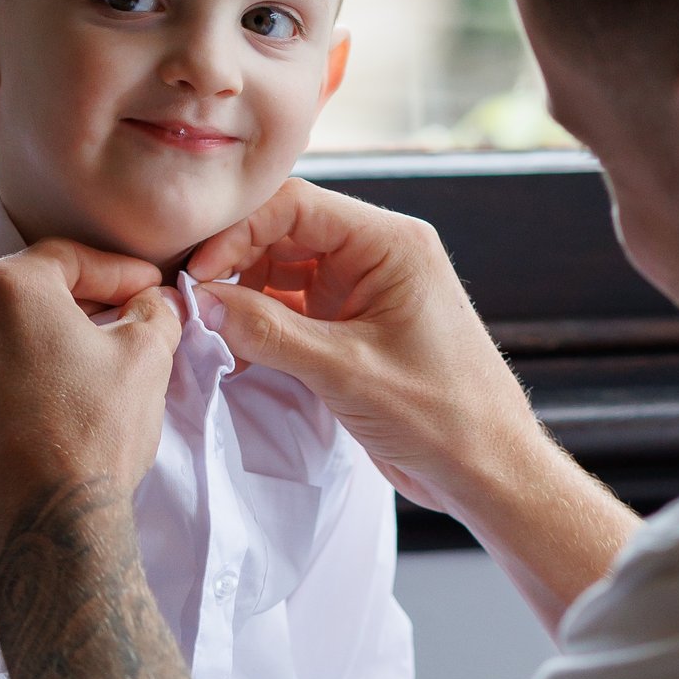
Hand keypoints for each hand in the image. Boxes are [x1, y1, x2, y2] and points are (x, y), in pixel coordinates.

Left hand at [0, 241, 179, 557]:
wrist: (49, 519)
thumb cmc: (96, 428)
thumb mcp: (146, 357)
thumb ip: (155, 314)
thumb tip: (159, 303)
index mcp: (6, 286)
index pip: (69, 258)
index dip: (119, 270)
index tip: (150, 287)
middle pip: (33, 294)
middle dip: (85, 304)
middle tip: (130, 320)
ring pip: (10, 336)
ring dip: (53, 342)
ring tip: (97, 364)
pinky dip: (26, 377)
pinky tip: (62, 400)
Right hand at [188, 181, 536, 522]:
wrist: (488, 472)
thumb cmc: (444, 417)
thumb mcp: (347, 371)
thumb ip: (270, 332)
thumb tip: (204, 302)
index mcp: (391, 244)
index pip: (296, 206)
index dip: (237, 232)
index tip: (197, 273)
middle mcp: (379, 257)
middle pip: (285, 234)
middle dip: (235, 264)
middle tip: (190, 301)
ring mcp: (366, 294)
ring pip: (285, 273)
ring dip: (245, 298)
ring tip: (206, 330)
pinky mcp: (356, 330)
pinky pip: (296, 312)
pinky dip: (263, 328)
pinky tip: (235, 353)